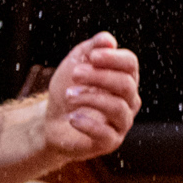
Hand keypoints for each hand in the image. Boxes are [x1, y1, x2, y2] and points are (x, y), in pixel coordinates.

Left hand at [40, 32, 141, 160]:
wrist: (52, 121)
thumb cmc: (69, 89)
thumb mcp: (76, 63)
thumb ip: (91, 49)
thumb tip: (108, 40)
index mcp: (124, 78)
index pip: (131, 64)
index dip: (113, 58)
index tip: (92, 57)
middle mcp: (129, 100)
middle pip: (125, 84)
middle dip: (99, 76)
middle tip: (75, 74)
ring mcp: (122, 122)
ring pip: (118, 107)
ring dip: (90, 98)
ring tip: (69, 95)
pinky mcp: (110, 142)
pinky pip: (106, 133)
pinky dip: (87, 123)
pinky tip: (72, 118)